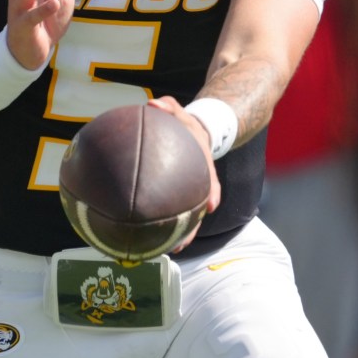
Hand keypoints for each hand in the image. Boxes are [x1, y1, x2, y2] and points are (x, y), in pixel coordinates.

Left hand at [145, 95, 222, 247]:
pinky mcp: (179, 198)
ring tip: (167, 252)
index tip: (211, 206)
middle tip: (180, 246)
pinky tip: (145, 239)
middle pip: (198, 210)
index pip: (210, 180)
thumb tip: (153, 104)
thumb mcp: (179, 113)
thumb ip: (168, 108)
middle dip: (192, 229)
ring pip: (187, 218)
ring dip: (179, 236)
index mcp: (202, 165)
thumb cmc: (183, 124)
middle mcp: (199, 184)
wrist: (196, 133)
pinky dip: (161, 225)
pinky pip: (171, 213)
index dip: (210, 193)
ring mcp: (190, 193)